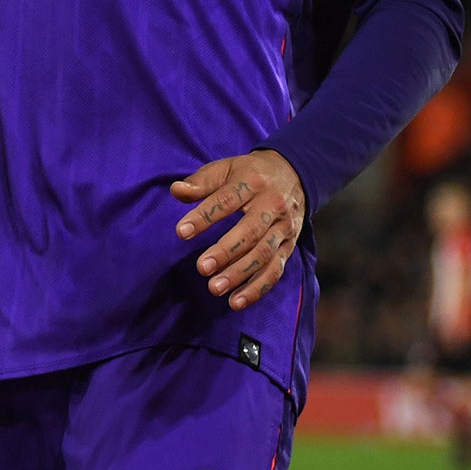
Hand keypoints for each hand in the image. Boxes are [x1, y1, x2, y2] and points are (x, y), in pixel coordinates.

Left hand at [172, 149, 306, 309]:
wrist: (293, 174)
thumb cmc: (248, 173)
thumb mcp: (224, 168)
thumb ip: (200, 181)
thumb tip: (176, 191)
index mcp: (253, 182)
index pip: (226, 200)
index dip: (204, 217)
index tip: (181, 232)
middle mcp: (273, 206)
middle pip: (250, 232)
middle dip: (226, 252)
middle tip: (202, 268)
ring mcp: (284, 228)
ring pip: (264, 255)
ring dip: (240, 275)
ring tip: (215, 288)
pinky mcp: (289, 246)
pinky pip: (276, 270)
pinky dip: (258, 289)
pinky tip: (236, 301)